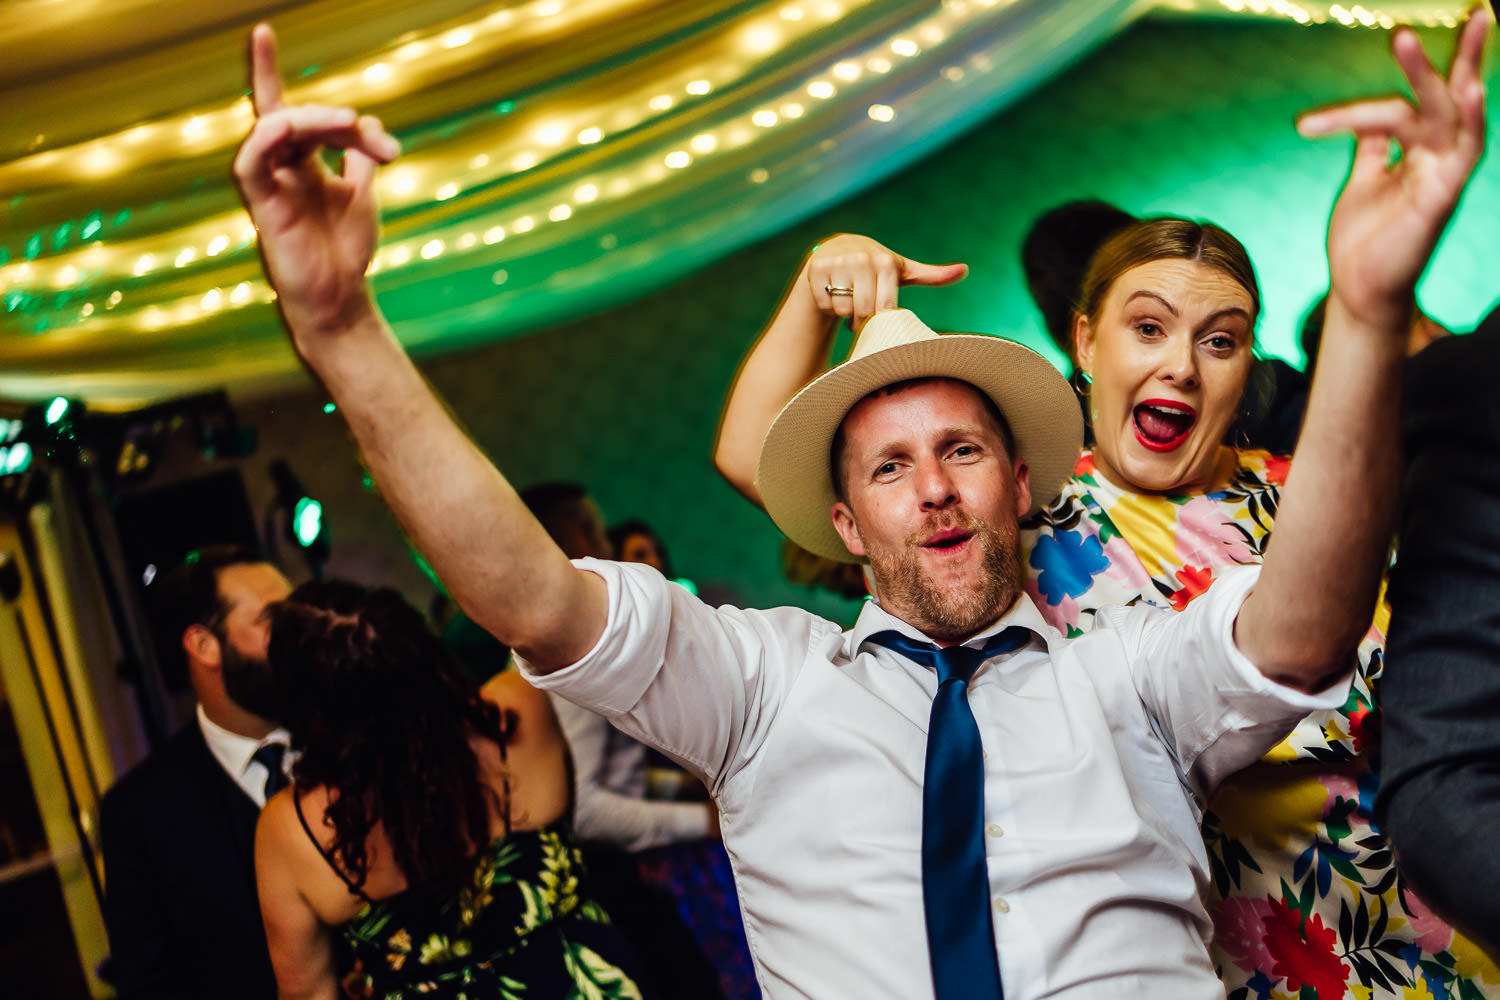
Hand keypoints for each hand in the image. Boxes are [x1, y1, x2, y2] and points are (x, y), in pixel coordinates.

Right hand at [232, 24, 401, 341]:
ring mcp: (269, 183)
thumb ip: (359, 156)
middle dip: (341, 119)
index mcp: (301, 162)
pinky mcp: (261, 204)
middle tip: (383, 146)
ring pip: (277, 129)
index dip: (269, 70)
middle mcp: (280, 167)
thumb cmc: (346, 251)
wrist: (341, 298)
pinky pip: (251, 161)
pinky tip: (289, 127)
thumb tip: (367, 121)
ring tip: (353, 126)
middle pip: (297, 115)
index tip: (262, 29)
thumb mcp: (362, 193)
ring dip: (315, 119)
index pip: (283, 107)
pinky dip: (268, 137)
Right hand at [805, 234, 967, 331]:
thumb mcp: (902, 271)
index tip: (877, 310)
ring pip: (842, 309)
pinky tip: (831, 291)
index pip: (884, 308)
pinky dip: (827, 304)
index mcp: (885, 261)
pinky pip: (824, 303)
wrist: (835, 252)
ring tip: (846, 297)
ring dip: (844, 312)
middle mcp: (861, 258)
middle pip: (862, 312)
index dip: (879, 317)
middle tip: (860, 308)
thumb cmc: (875, 268)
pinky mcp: (815, 268)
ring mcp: (837, 262)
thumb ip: (932, 275)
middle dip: (861, 318)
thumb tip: (964, 270)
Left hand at [1298, 11, 1488, 332]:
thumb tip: (1365, 118)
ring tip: (1406, 39)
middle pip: (1444, 96)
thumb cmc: (1364, 240)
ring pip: (1446, 114)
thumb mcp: (1364, 181)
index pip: (1424, 99)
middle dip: (1456, 54)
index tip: (1402, 33)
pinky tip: (1469, 90)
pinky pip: (1464, 153)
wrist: (1358, 290)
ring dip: (1435, 75)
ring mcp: (1442, 175)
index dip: (1420, 67)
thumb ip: (1372, 148)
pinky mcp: (1442, 197)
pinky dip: (1467, 121)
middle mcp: (1436, 157)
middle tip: (1478, 7)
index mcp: (1418, 151)